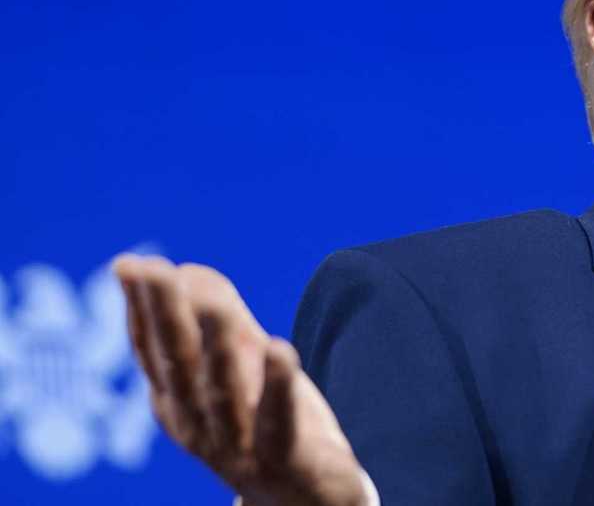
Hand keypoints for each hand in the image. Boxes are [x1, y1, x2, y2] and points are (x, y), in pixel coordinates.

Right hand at [114, 254, 367, 505]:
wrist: (309, 502)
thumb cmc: (267, 425)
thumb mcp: (242, 367)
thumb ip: (222, 319)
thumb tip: (186, 269)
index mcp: (179, 400)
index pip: (152, 350)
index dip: (141, 308)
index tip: (130, 265)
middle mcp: (198, 424)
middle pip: (179, 365)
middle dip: (166, 315)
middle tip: (156, 270)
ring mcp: (237, 446)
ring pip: (223, 392)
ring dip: (218, 347)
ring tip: (216, 306)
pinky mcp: (284, 458)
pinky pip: (278, 421)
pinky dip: (277, 386)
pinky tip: (281, 347)